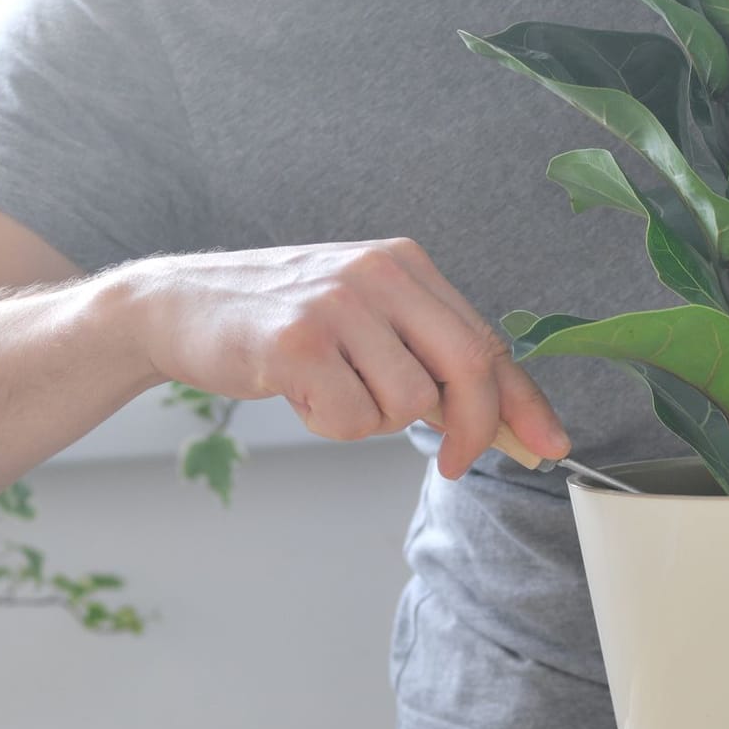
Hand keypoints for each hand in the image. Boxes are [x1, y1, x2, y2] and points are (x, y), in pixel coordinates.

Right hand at [129, 238, 569, 477]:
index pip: (486, 340)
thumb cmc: (282, 323)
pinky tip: (302, 396)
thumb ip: (430, 359)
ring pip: (407, 404)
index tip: (549, 444)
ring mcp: (336, 305)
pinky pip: (352, 419)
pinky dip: (332, 426)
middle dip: (474, 429)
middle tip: (455, 463)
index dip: (523, 401)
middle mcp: (377, 275)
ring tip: (333, 393)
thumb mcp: (365, 321)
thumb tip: (507, 423)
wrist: (179, 306)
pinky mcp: (297, 343)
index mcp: (404, 265)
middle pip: (468, 369)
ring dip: (375, 422)